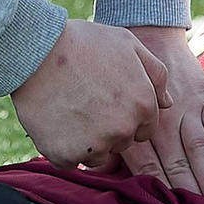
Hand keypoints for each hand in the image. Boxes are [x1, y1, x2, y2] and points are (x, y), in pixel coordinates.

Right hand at [13, 17, 183, 175]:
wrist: (36, 50)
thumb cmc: (83, 42)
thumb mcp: (128, 44)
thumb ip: (155, 74)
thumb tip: (167, 104)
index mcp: (143, 105)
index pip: (143, 129)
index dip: (125, 115)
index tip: (105, 100)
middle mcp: (123, 129)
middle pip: (121, 143)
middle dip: (107, 129)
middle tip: (84, 102)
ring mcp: (95, 145)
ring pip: (96, 156)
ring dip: (85, 142)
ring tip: (67, 112)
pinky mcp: (65, 154)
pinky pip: (68, 161)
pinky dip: (61, 148)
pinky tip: (54, 123)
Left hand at [104, 24, 203, 199]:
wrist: (144, 31)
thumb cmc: (121, 76)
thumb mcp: (109, 106)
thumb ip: (111, 141)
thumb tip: (99, 174)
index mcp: (137, 128)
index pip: (149, 169)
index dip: (161, 194)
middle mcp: (162, 122)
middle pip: (177, 164)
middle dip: (190, 193)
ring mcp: (185, 109)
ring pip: (199, 148)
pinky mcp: (203, 95)